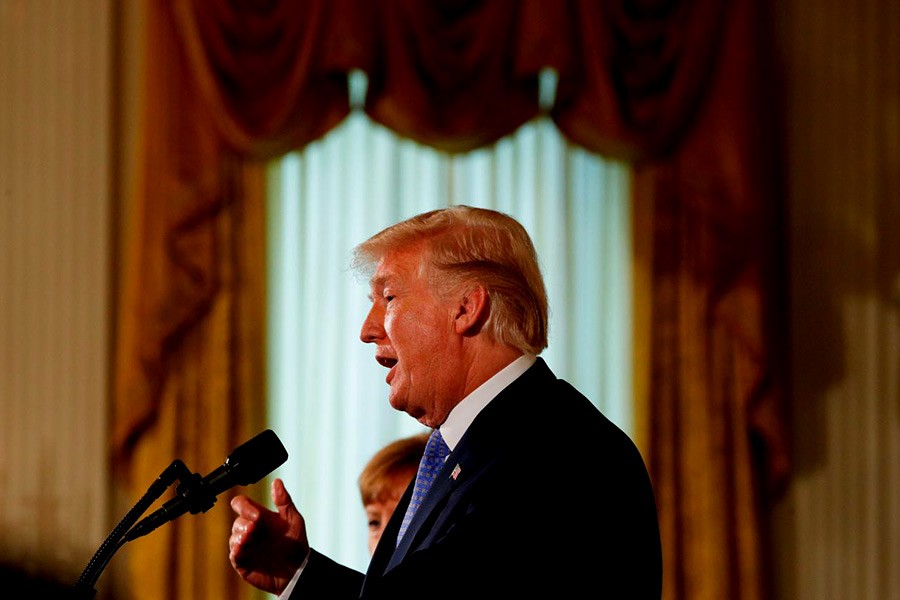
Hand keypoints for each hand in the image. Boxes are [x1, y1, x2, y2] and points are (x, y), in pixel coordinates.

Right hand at [228, 478, 309, 594]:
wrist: (298, 570)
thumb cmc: (296, 543)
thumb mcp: (294, 519)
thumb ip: (284, 501)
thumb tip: (277, 481)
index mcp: (259, 517)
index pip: (241, 504)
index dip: (244, 507)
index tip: (257, 514)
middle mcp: (250, 530)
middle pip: (237, 522)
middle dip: (244, 524)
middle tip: (254, 528)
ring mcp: (246, 546)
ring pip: (234, 538)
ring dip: (240, 537)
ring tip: (250, 538)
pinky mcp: (243, 562)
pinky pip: (234, 555)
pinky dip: (236, 551)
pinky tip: (241, 549)